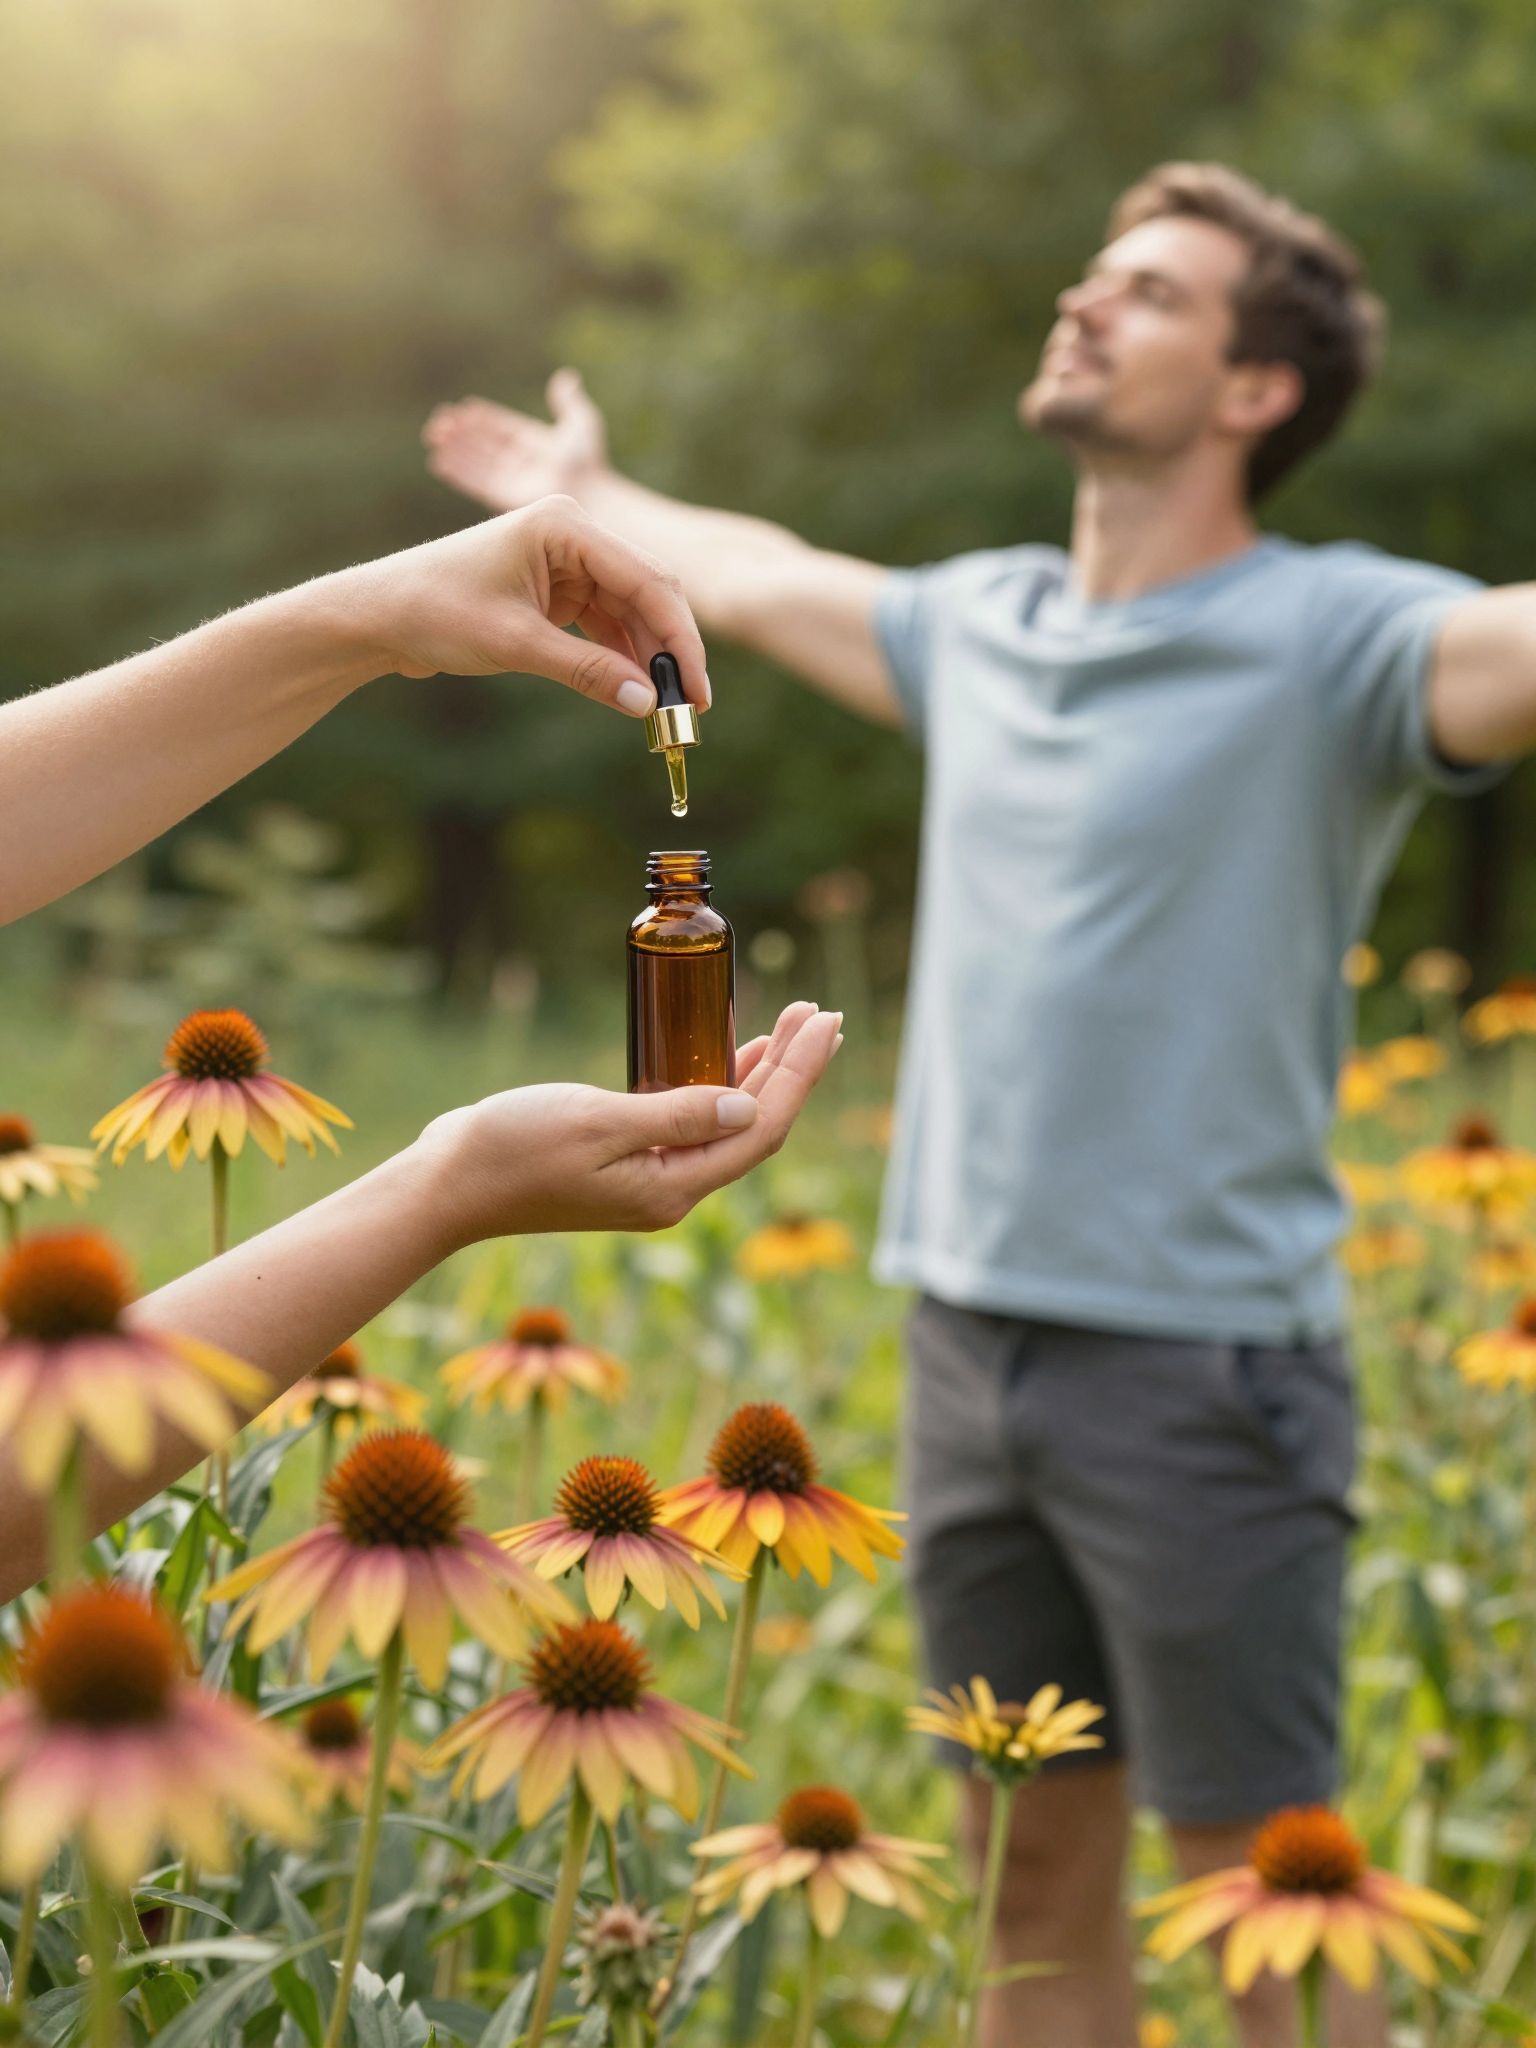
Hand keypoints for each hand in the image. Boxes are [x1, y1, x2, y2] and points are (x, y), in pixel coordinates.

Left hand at [335, 495, 707, 715]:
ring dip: (649, 658)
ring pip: (630, 611)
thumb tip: (646, 705)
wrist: (379, 615)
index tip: (696, 690)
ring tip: (666, 709)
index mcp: (565, 524)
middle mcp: (573, 534)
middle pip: (647, 592)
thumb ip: (588, 672)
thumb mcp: (517, 644)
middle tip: (691, 707)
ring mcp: (567, 561)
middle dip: (671, 650)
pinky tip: (636, 692)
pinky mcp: (557, 589)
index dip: (680, 638)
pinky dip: (622, 657)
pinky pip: (605, 624)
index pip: (647, 579)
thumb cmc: (435, 610)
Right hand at [418, 1002, 842, 1244]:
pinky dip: (719, 1083)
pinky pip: (694, 1120)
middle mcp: (671, 1189)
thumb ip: (676, 1114)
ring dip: (763, 1073)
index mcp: (672, 1188)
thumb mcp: (598, 1123)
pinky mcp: (627, 1160)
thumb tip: (747, 1107)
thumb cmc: (511, 1150)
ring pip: (728, 1123)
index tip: (824, 1022)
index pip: (761, 1128)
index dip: (800, 1074)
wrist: (447, 1182)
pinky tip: (734, 1054)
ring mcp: (650, 1177)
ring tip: (793, 1025)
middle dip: (793, 1068)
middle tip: (821, 1013)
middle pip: (755, 1126)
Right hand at [422, 369, 608, 515]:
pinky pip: (474, 483)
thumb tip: (566, 376)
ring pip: (475, 462)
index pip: (501, 429)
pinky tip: (439, 461)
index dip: (483, 420)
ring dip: (454, 449)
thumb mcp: (580, 423)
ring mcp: (510, 481)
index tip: (465, 409)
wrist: (588, 496)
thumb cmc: (588, 462)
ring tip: (432, 436)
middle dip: (461, 433)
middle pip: (483, 445)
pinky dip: (456, 472)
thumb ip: (570, 401)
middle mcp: (519, 463)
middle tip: (439, 420)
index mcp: (533, 444)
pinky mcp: (503, 498)